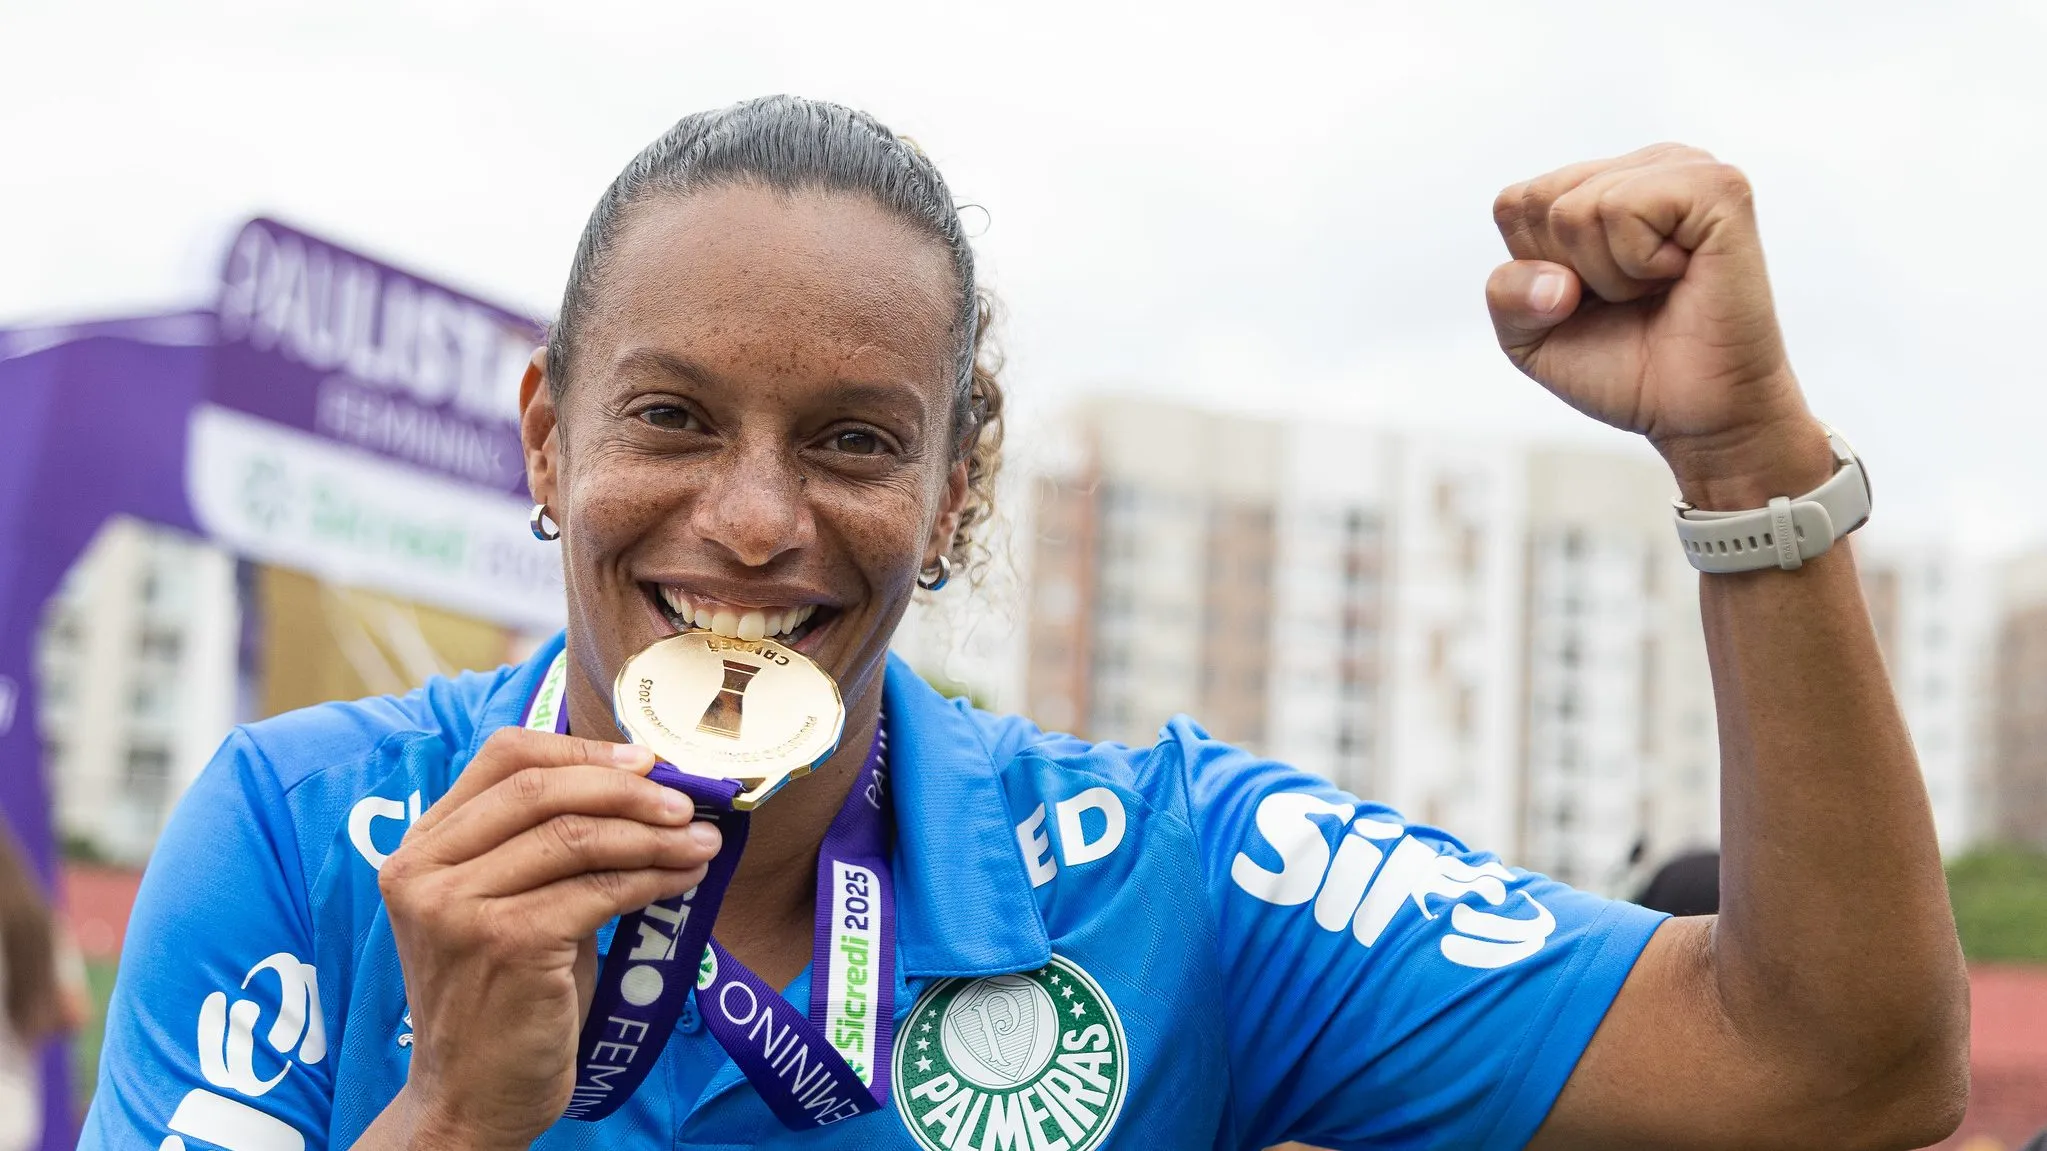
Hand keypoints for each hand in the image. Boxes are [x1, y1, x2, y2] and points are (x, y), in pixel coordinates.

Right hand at [376, 727, 721, 1147]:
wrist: (471, 1099)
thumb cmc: (502, 999)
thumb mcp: (507, 907)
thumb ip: (546, 848)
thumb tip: (647, 791)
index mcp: (422, 847)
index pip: (503, 756)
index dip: (581, 749)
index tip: (644, 760)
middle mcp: (425, 870)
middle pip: (542, 788)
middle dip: (628, 788)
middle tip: (687, 802)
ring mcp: (459, 907)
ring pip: (577, 837)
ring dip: (653, 835)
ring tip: (701, 841)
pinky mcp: (505, 943)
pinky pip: (598, 890)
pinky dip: (652, 878)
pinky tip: (684, 878)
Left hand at [1486, 143, 1832, 507]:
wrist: (1696, 414)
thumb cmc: (1624, 367)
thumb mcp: (1531, 337)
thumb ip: (1506, 294)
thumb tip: (1556, 281)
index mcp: (1604, 184)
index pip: (1515, 205)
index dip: (1536, 270)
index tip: (1591, 298)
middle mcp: (1646, 166)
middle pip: (1539, 202)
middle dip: (1569, 272)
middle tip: (1630, 298)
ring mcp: (1685, 168)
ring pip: (1577, 208)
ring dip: (1607, 276)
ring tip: (1656, 289)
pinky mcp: (1718, 189)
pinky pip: (1624, 208)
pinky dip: (1637, 264)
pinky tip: (1680, 275)